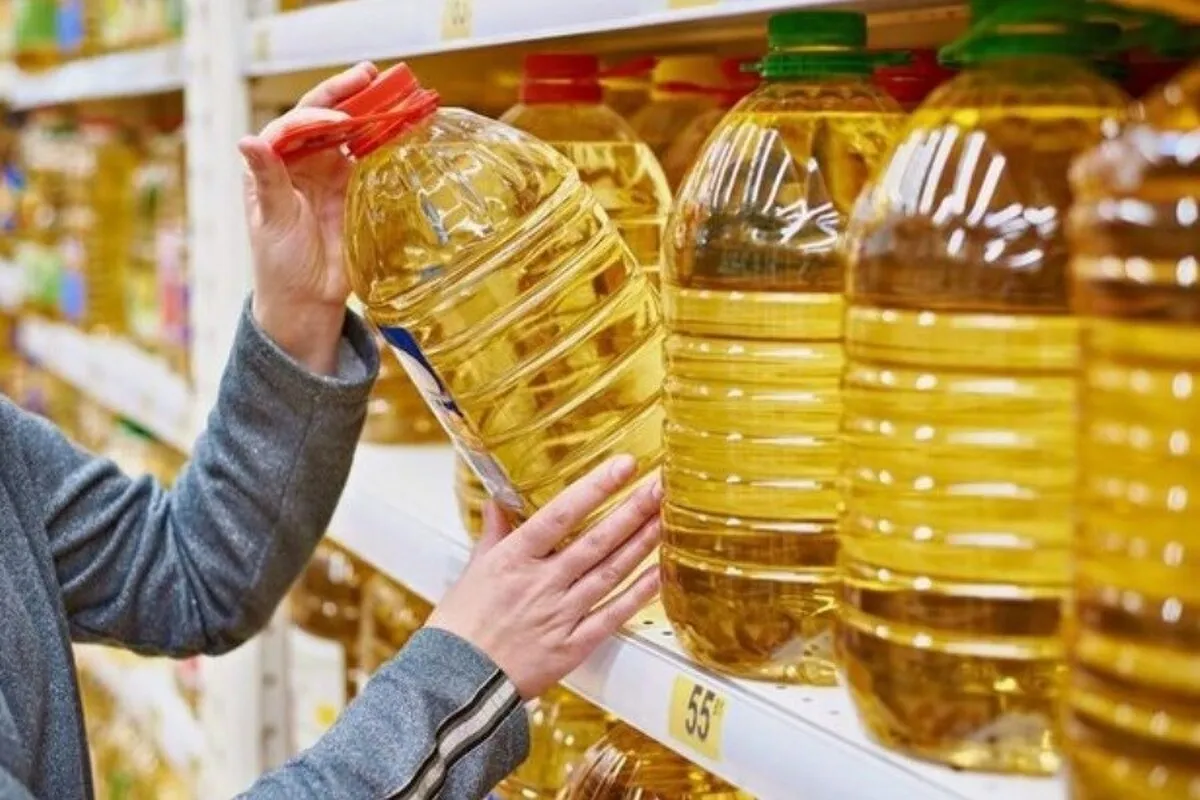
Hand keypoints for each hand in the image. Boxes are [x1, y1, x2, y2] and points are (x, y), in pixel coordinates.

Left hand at [238, 62, 378, 374]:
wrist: (308, 300)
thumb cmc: (279, 263)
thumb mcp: (271, 220)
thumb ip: (267, 178)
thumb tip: (247, 139)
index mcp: (273, 164)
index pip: (295, 123)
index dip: (317, 114)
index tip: (340, 119)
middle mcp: (301, 162)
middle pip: (324, 117)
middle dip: (346, 94)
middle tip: (371, 75)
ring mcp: (329, 175)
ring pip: (349, 133)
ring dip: (369, 112)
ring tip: (392, 94)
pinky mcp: (353, 191)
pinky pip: (369, 159)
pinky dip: (383, 142)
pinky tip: (399, 129)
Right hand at [428, 455, 661, 699]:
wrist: (456, 683)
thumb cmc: (460, 628)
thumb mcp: (473, 571)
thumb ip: (494, 534)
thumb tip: (498, 503)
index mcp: (513, 559)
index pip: (560, 514)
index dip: (594, 488)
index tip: (622, 467)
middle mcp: (541, 583)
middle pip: (595, 541)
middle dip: (631, 511)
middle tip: (660, 487)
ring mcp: (560, 614)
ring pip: (609, 573)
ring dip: (640, 544)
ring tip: (664, 518)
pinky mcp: (572, 646)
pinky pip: (612, 616)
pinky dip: (638, 595)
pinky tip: (659, 574)